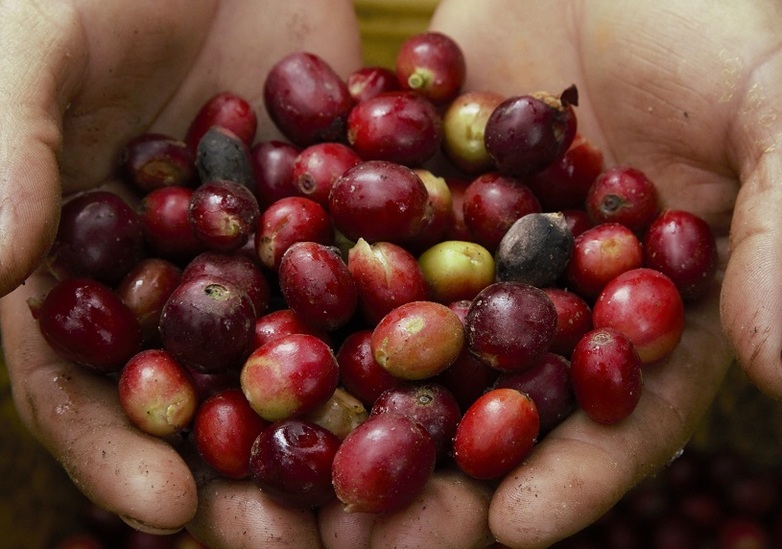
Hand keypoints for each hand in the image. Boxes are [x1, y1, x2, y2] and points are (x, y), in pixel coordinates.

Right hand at [0, 0, 361, 544]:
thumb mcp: (30, 44)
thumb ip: (4, 151)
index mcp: (82, 259)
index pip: (81, 380)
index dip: (113, 449)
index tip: (166, 512)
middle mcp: (177, 270)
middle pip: (203, 393)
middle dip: (245, 472)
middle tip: (296, 543)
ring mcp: (265, 241)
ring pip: (301, 349)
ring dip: (342, 423)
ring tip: (388, 492)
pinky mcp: (340, 201)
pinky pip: (376, 269)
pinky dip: (409, 320)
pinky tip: (450, 371)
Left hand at [322, 0, 772, 545]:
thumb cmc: (723, 20)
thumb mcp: (769, 113)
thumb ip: (780, 235)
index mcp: (643, 305)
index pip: (614, 417)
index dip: (571, 477)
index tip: (513, 531)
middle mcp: (546, 292)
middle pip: (489, 405)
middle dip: (432, 472)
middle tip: (364, 538)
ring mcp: (468, 240)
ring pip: (404, 336)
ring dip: (347, 400)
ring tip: (286, 462)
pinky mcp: (408, 185)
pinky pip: (352, 237)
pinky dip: (307, 280)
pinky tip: (251, 328)